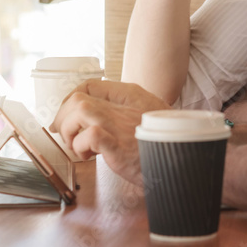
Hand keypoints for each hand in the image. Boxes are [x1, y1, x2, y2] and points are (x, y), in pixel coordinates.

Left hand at [49, 80, 169, 185]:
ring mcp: (121, 124)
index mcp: (131, 97)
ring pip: (80, 109)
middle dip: (64, 118)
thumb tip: (94, 123)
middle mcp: (124, 106)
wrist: (182, 161)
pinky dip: (81, 146)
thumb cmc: (163, 144)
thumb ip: (124, 114)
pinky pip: (91, 136)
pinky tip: (89, 156)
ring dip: (70, 130)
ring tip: (78, 147)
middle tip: (70, 137)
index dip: (70, 102)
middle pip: (78, 98)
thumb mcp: (146, 119)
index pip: (89, 86)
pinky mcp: (119, 146)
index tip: (66, 119)